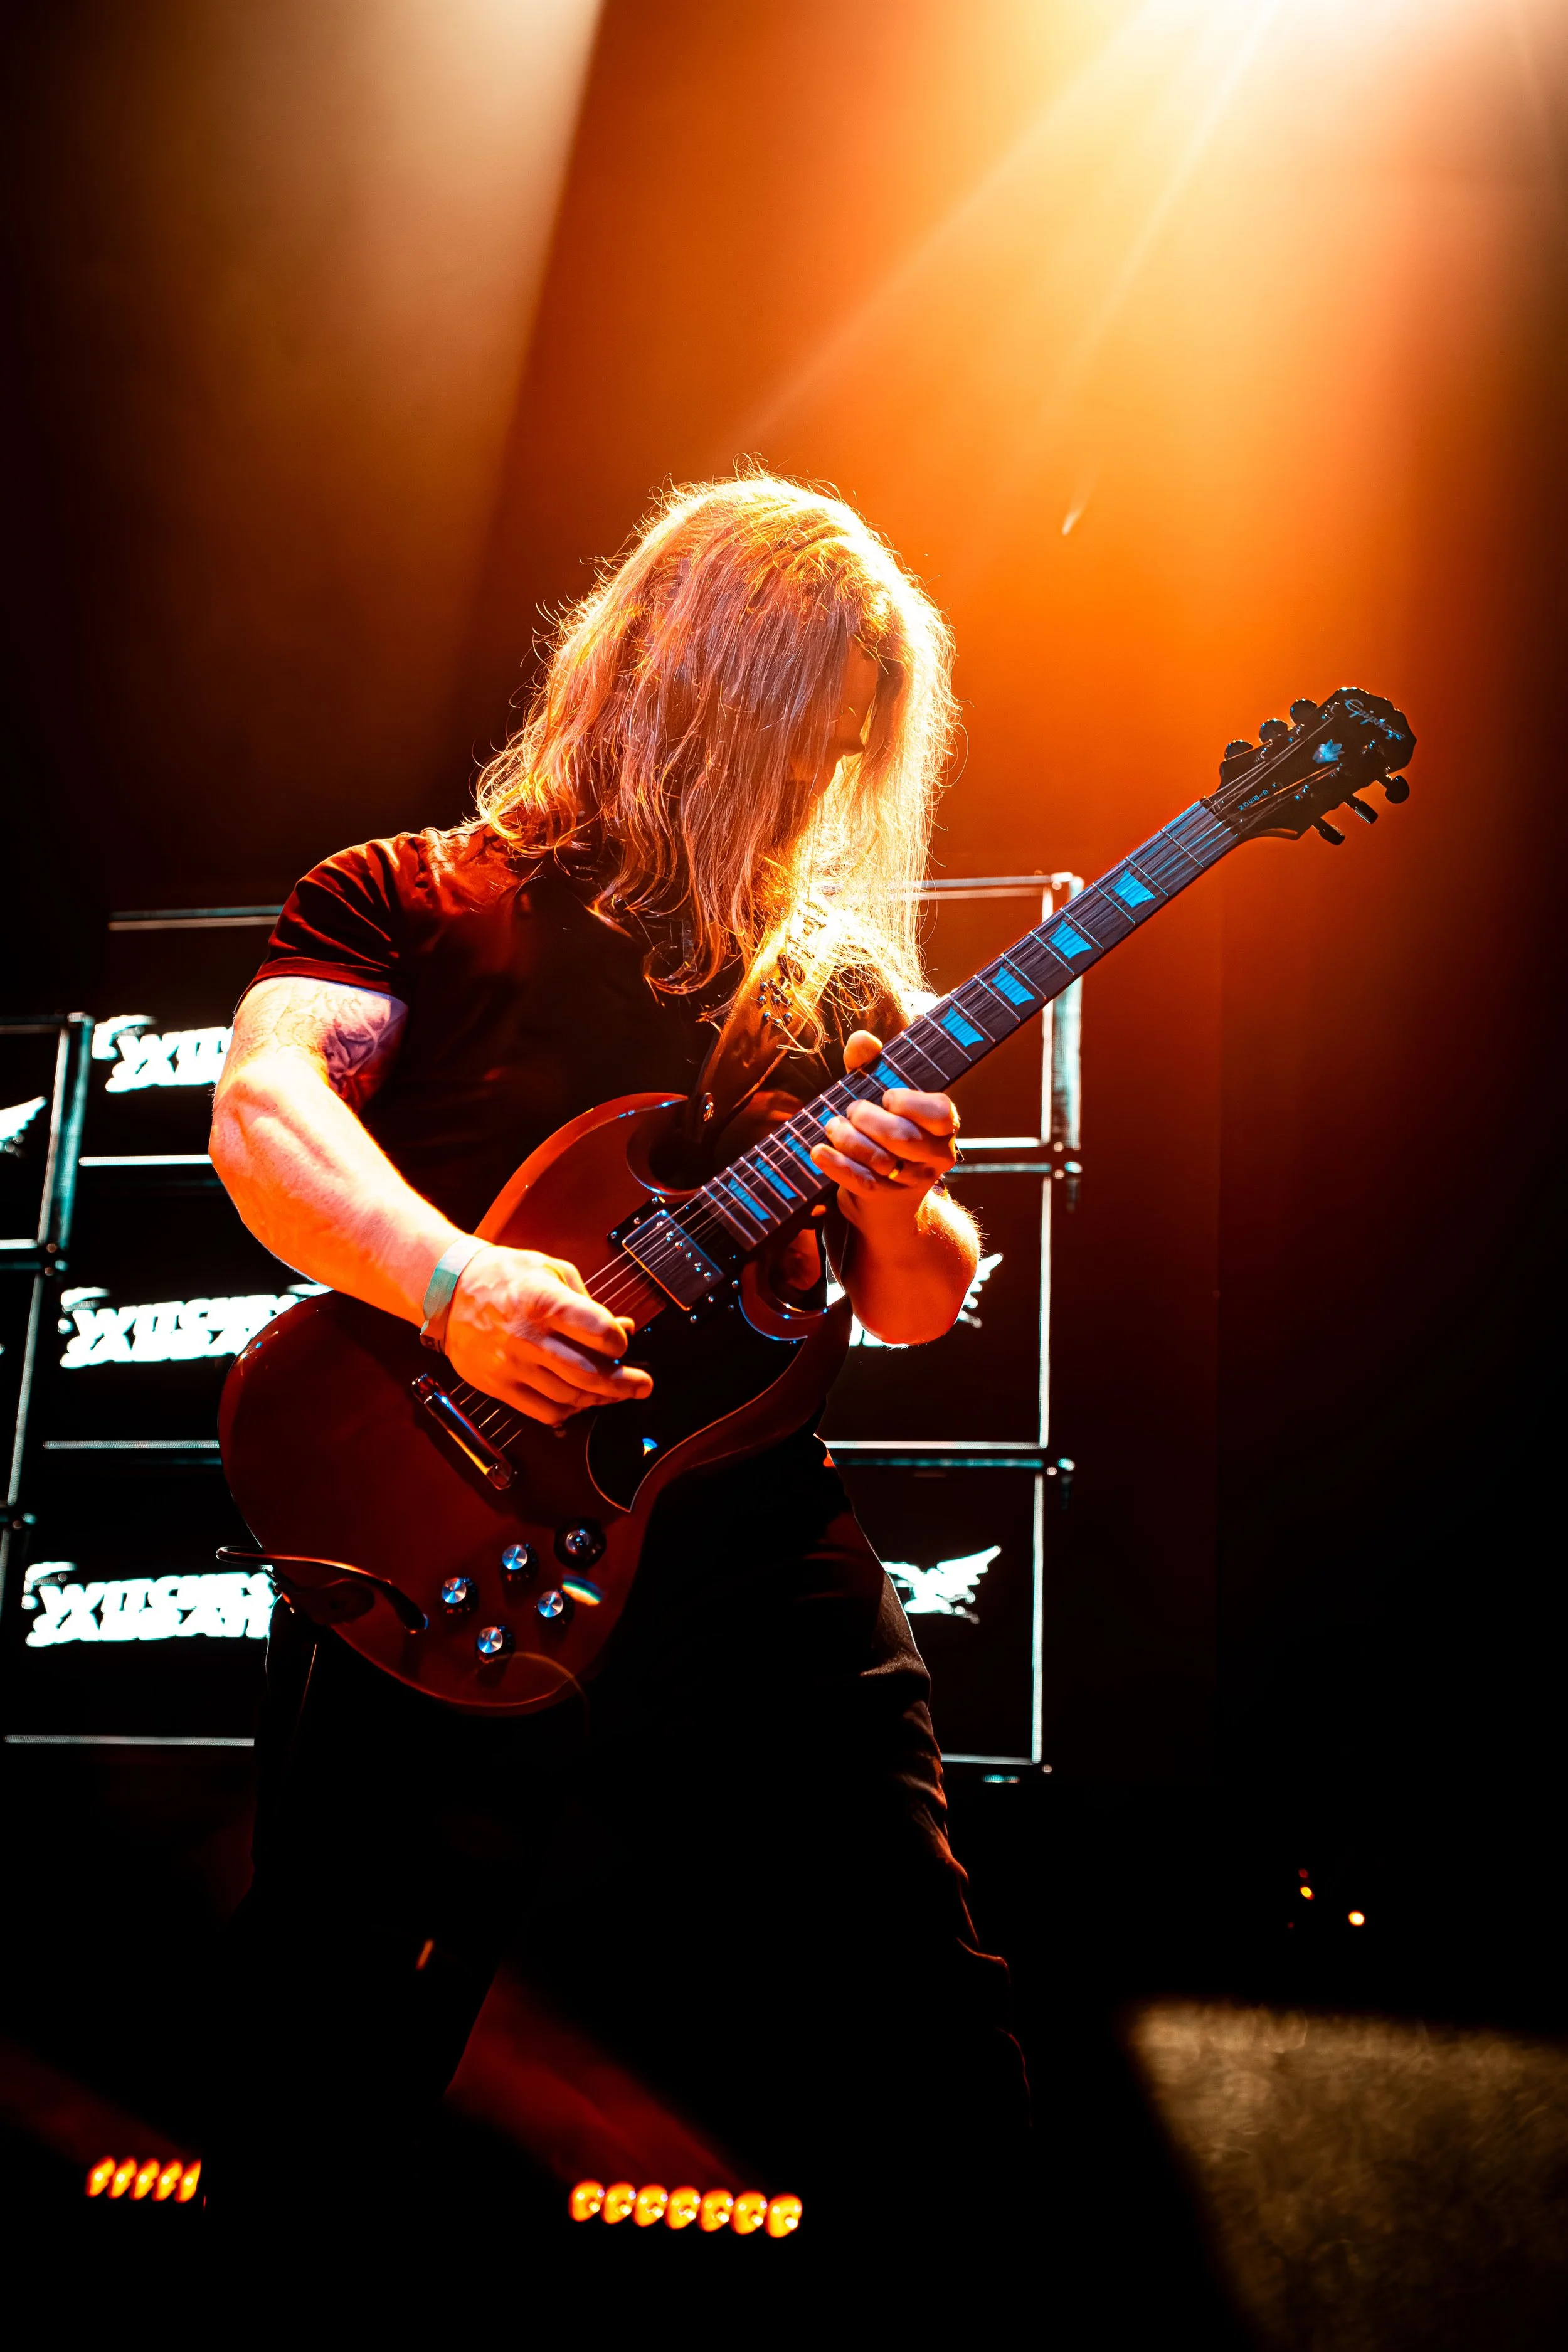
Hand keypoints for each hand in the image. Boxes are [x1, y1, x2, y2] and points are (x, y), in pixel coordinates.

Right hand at [444, 1243, 652, 1425]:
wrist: (449, 1291)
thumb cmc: (503, 1276)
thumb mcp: (549, 1270)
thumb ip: (587, 1301)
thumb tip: (622, 1328)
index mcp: (544, 1301)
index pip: (597, 1330)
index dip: (619, 1341)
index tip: (621, 1342)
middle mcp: (528, 1336)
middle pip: (588, 1373)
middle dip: (623, 1383)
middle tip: (642, 1385)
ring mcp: (513, 1365)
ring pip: (570, 1396)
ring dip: (599, 1398)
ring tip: (614, 1392)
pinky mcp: (500, 1385)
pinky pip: (544, 1411)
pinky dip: (569, 1410)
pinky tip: (580, 1400)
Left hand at [810, 1030, 958, 1220]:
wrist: (887, 1193)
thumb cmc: (885, 1130)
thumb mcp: (881, 1097)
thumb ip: (872, 1066)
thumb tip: (863, 1041)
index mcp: (943, 1126)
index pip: (941, 1113)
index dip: (910, 1103)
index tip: (887, 1097)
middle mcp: (935, 1156)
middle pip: (904, 1138)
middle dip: (869, 1120)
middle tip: (851, 1111)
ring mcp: (912, 1181)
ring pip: (880, 1161)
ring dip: (848, 1140)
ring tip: (833, 1127)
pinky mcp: (885, 1197)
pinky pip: (860, 1181)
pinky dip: (836, 1164)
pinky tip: (818, 1151)